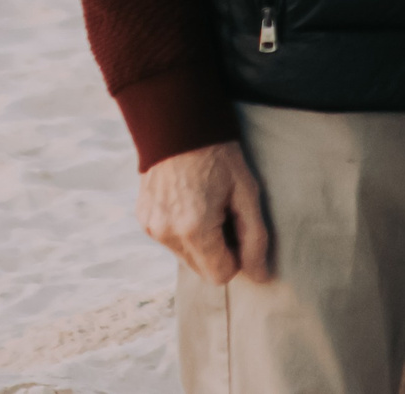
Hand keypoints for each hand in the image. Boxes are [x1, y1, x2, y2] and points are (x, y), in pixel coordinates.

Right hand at [139, 140, 271, 284]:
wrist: (180, 127)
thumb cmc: (221, 158)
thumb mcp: (247, 193)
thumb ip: (255, 238)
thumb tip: (261, 276)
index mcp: (194, 230)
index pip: (220, 275)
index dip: (237, 257)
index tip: (240, 228)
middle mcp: (166, 234)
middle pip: (202, 269)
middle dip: (219, 250)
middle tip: (226, 214)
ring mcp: (150, 228)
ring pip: (185, 257)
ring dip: (201, 242)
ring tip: (208, 204)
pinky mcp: (143, 221)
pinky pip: (170, 241)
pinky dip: (184, 232)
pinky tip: (191, 202)